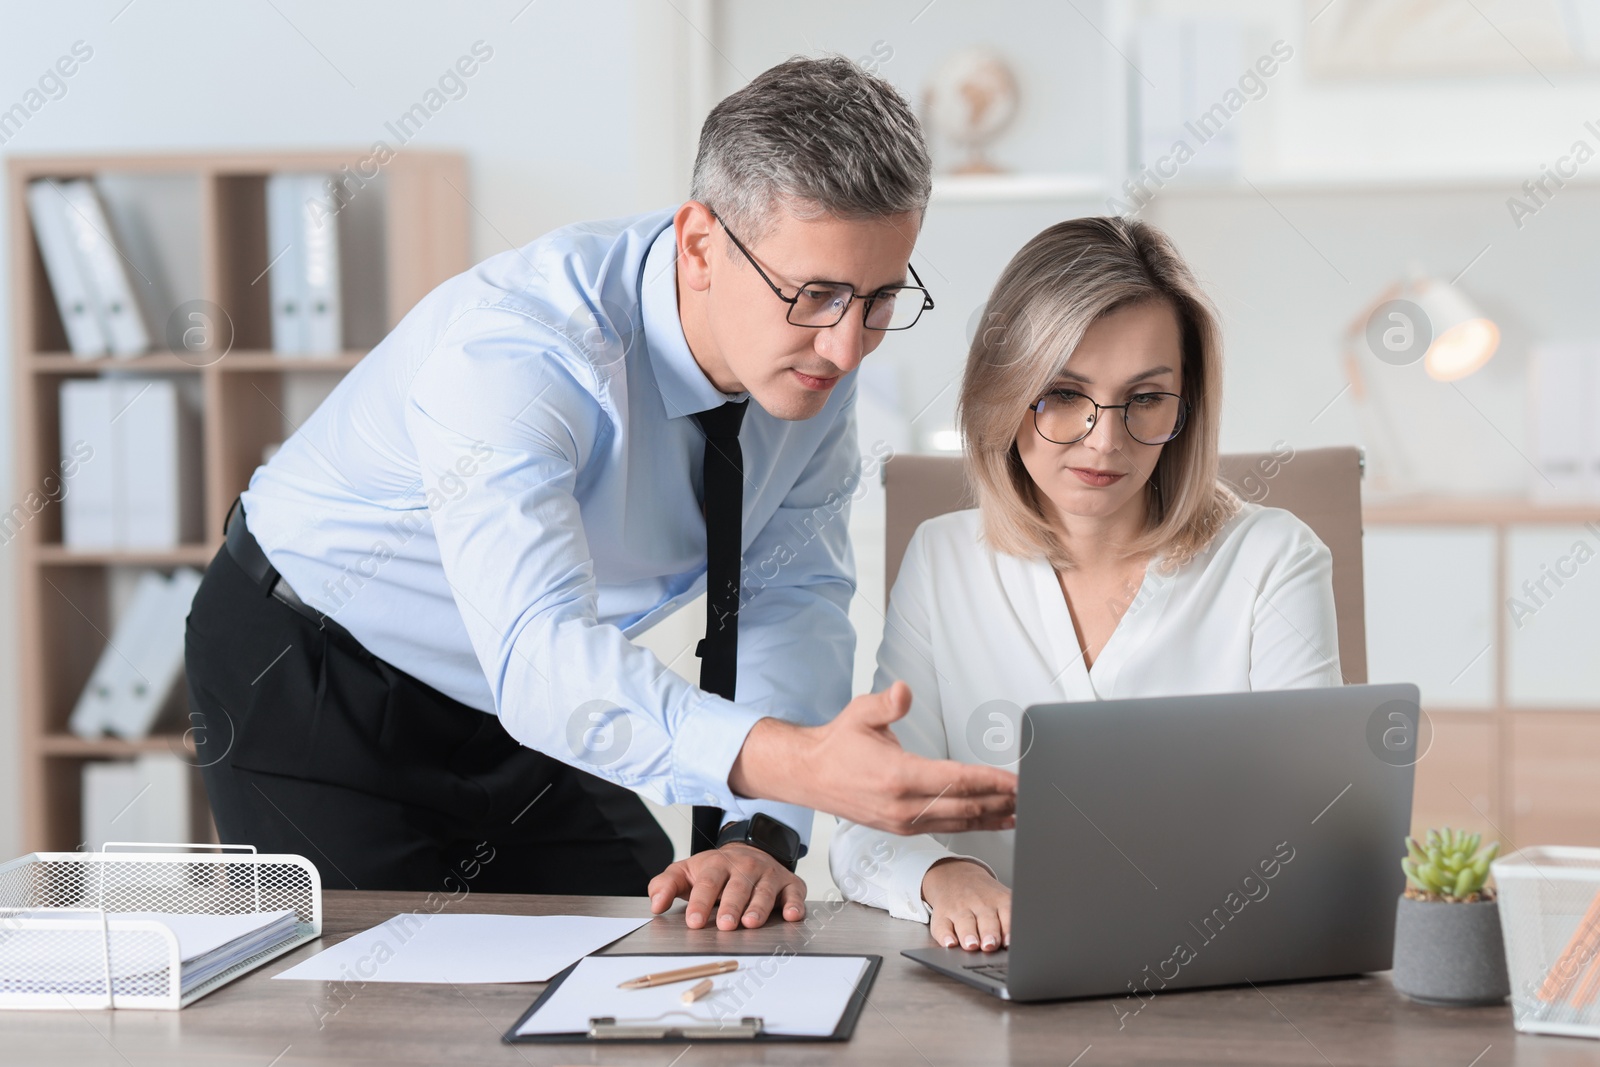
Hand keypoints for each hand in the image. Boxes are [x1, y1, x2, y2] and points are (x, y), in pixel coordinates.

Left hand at [647, 842, 805, 930]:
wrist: (748, 852)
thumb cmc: (715, 871)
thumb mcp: (686, 873)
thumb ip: (666, 885)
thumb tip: (655, 904)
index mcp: (717, 864)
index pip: (708, 882)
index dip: (700, 902)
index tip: (693, 921)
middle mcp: (745, 867)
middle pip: (738, 886)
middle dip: (731, 905)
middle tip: (724, 925)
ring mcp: (769, 874)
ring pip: (765, 890)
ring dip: (759, 907)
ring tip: (751, 923)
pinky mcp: (789, 883)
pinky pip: (795, 893)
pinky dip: (795, 903)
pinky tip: (791, 915)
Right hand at [728, 681, 1017, 834]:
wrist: (809, 775)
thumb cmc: (838, 743)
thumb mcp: (861, 713)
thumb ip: (887, 703)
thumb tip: (903, 691)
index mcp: (897, 776)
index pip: (955, 780)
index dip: (990, 782)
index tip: (1016, 781)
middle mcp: (903, 805)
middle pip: (964, 806)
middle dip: (1001, 801)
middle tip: (1032, 796)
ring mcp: (903, 821)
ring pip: (958, 822)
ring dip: (992, 817)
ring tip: (1021, 812)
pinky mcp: (902, 828)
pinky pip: (946, 827)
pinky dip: (973, 825)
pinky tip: (992, 820)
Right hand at [921, 858, 1010, 951]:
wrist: (956, 874)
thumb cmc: (985, 897)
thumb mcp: (1002, 899)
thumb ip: (1011, 920)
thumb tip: (1020, 943)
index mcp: (999, 901)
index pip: (1007, 914)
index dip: (1008, 929)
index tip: (1008, 942)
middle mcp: (979, 904)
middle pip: (986, 920)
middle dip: (989, 934)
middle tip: (990, 945)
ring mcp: (959, 909)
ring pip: (965, 923)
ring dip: (968, 935)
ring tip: (972, 945)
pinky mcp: (941, 915)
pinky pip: (941, 926)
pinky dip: (944, 936)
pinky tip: (949, 943)